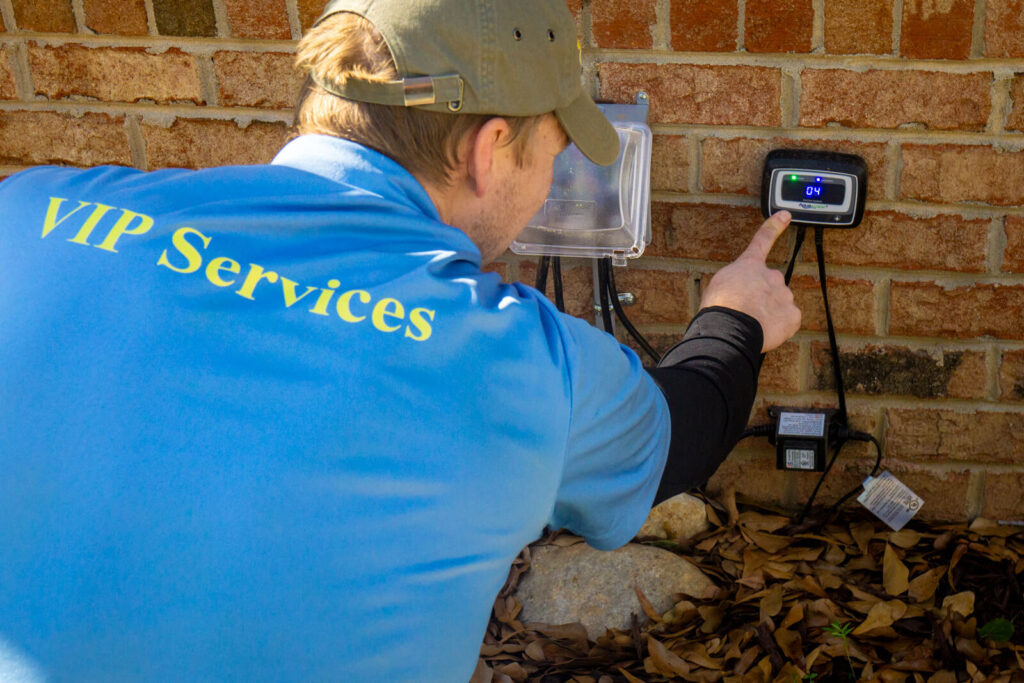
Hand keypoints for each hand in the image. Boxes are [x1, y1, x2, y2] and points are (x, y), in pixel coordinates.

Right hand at [699, 211, 800, 352]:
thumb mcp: (719, 284)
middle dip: (762, 296)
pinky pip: (787, 321)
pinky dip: (778, 327)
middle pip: (771, 285)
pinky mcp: (792, 315)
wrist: (731, 328)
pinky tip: (765, 332)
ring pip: (779, 304)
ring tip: (751, 324)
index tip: (785, 215)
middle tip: (746, 311)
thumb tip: (743, 290)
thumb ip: (736, 281)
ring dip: (769, 313)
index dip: (774, 227)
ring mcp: (784, 295)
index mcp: (750, 266)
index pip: (762, 241)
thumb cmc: (720, 307)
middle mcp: (771, 276)